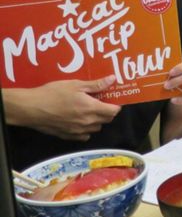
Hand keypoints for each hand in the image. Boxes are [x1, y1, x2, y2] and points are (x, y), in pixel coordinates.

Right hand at [6, 76, 120, 140]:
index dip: (115, 105)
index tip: (112, 99)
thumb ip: (96, 84)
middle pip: (107, 120)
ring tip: (89, 110)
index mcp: (91, 108)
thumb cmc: (53, 93)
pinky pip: (84, 136)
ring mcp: (78, 131)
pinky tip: (79, 121)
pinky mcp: (68, 136)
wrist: (31, 108)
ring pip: (96, 128)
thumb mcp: (75, 85)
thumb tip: (112, 80)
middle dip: (107, 112)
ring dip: (97, 121)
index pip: (113, 111)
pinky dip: (86, 130)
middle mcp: (87, 122)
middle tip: (100, 102)